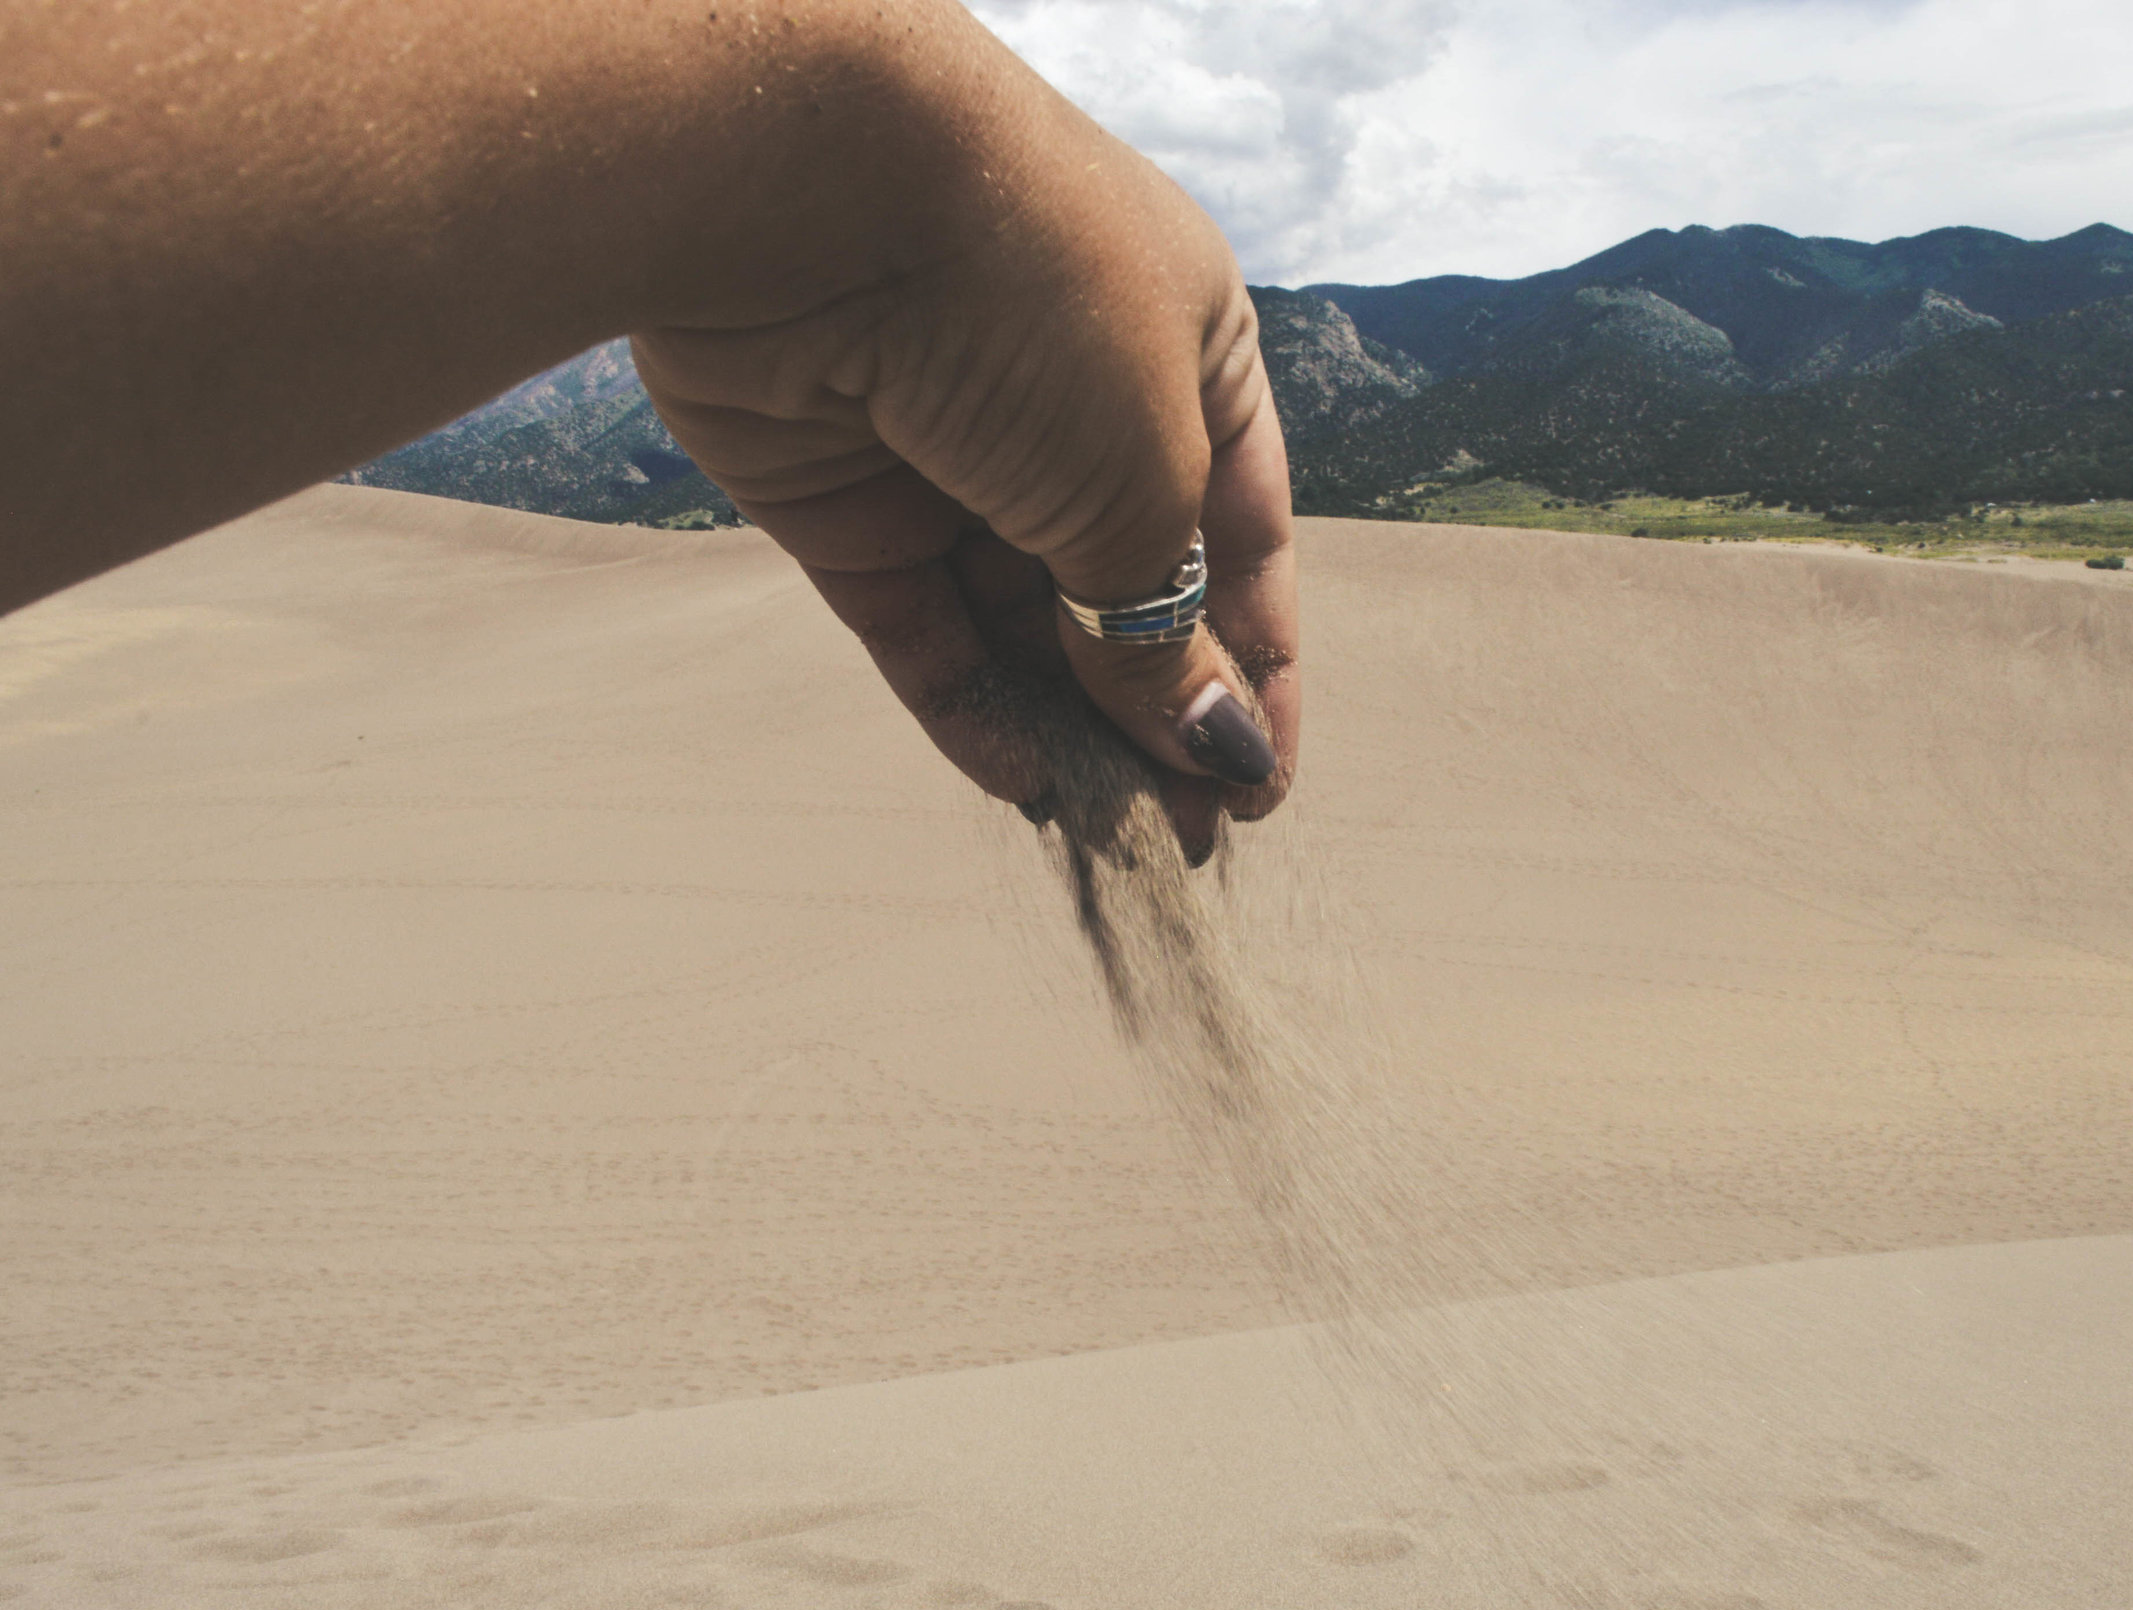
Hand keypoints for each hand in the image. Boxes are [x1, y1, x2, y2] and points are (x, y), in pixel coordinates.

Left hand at [629, 60, 1296, 862]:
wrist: (813, 185)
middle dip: (1158, 717)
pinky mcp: (842, 492)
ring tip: (1106, 838)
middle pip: (1127, 590)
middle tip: (1183, 843)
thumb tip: (1211, 749)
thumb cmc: (1038, 294)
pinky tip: (1020, 782)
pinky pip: (917, 623)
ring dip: (1066, 728)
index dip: (1257, 667)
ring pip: (1018, 621)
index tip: (1260, 788)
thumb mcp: (1147, 476)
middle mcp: (1073, 398)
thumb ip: (1165, 626)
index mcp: (1190, 355)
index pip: (1243, 540)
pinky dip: (966, 704)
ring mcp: (951, 446)